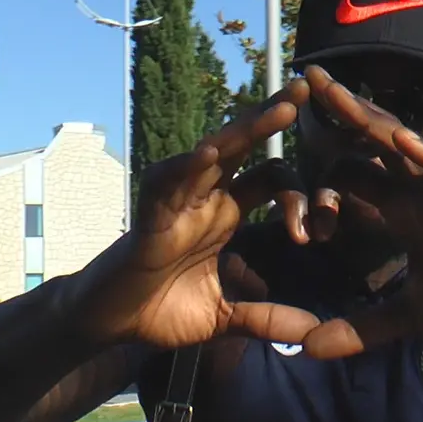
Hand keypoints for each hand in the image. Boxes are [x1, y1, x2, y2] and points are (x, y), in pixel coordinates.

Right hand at [108, 81, 323, 349]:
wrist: (110, 326)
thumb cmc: (160, 313)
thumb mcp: (225, 320)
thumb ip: (266, 320)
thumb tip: (312, 332)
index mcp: (224, 214)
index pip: (270, 179)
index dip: (300, 195)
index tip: (312, 236)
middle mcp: (203, 199)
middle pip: (242, 147)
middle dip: (272, 118)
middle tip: (305, 89)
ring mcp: (175, 204)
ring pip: (212, 154)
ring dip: (245, 131)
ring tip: (280, 110)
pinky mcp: (149, 218)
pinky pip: (167, 184)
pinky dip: (187, 167)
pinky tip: (209, 152)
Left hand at [295, 65, 422, 358]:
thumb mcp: (402, 319)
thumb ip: (356, 330)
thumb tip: (310, 350)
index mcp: (401, 212)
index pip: (353, 176)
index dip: (319, 181)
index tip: (287, 193)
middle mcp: (418, 195)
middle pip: (373, 144)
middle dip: (341, 112)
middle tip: (303, 76)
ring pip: (404, 147)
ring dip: (371, 119)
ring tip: (335, 93)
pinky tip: (401, 141)